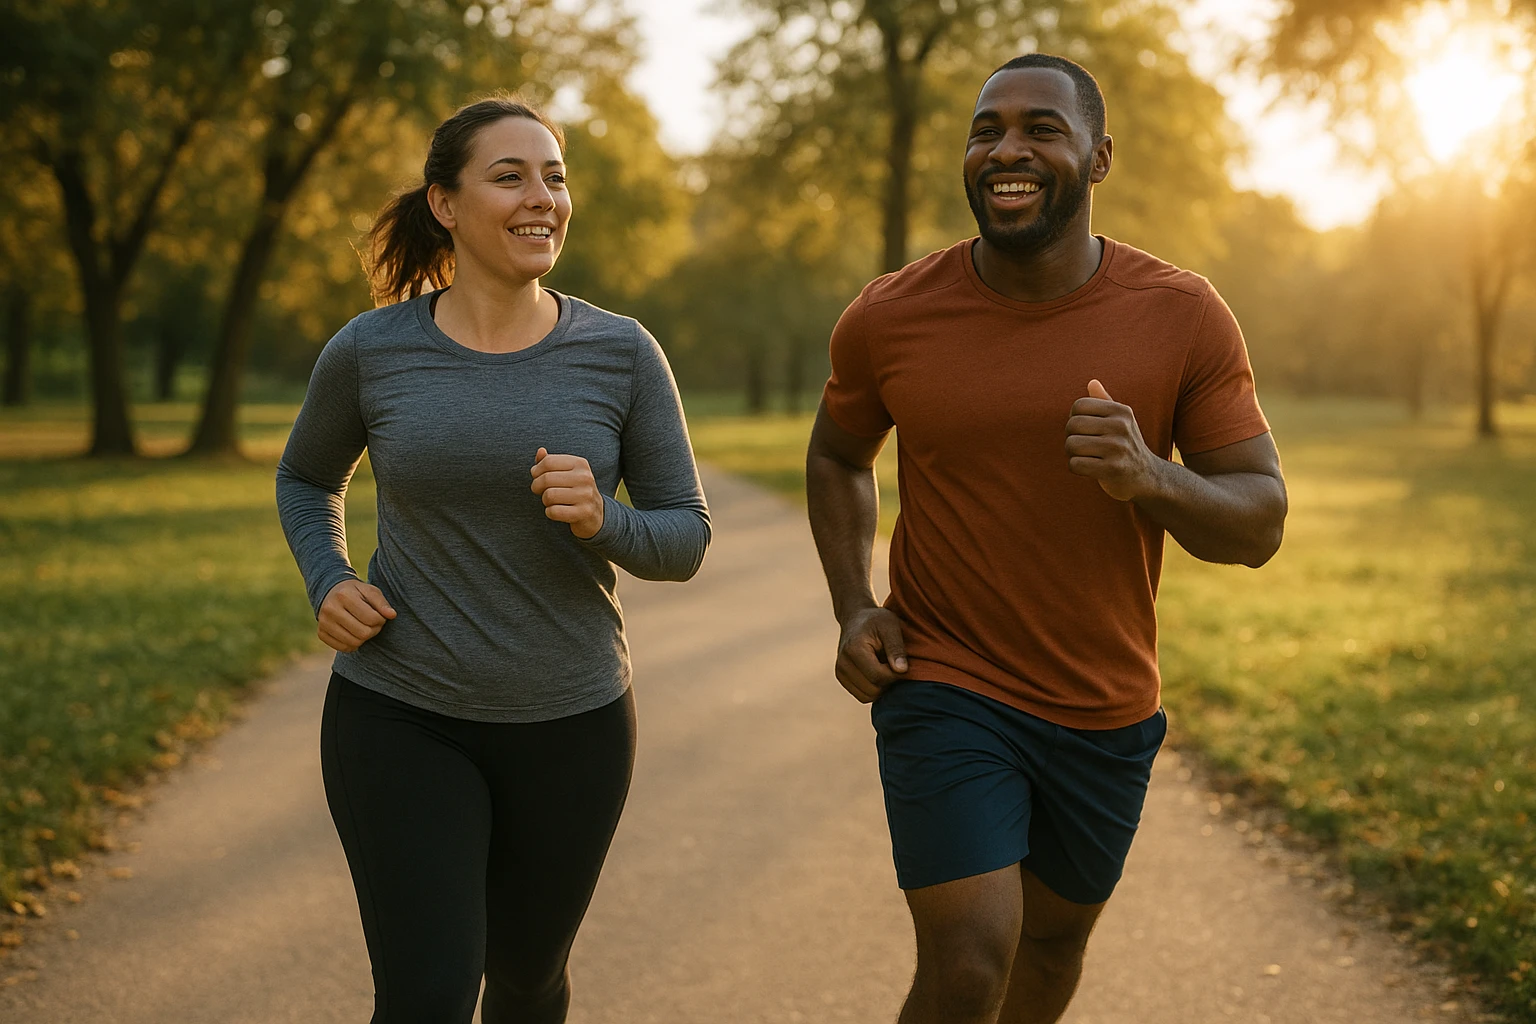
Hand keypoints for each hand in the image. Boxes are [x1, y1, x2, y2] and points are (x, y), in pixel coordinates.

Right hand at [318, 579, 395, 652]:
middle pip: (363, 633)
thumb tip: (392, 615)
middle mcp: (330, 609)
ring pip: (353, 643)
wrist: (331, 592)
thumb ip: (382, 603)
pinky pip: (343, 648)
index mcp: (344, 596)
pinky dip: (353, 645)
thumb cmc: (356, 592)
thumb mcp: (370, 591)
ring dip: (365, 639)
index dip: (381, 620)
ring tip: (365, 628)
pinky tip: (355, 634)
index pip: (371, 618)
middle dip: (374, 630)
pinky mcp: (321, 633)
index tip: (380, 616)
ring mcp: (323, 622)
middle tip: (374, 624)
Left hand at [530, 447, 604, 538]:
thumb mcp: (565, 472)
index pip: (548, 462)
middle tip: (541, 491)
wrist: (595, 512)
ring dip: (545, 501)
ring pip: (549, 495)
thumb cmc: (574, 489)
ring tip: (552, 501)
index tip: (537, 477)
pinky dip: (550, 512)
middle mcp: (585, 477)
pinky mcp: (584, 512)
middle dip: (537, 487)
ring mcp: (586, 495)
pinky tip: (557, 511)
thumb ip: (550, 462)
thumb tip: (540, 451)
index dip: (536, 471)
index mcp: (580, 464)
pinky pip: (553, 511)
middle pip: (546, 479)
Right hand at [835, 607, 908, 702]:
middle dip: (888, 681)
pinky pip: (862, 696)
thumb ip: (896, 648)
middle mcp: (843, 663)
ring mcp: (840, 672)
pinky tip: (877, 673)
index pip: (878, 676)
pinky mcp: (842, 678)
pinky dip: (873, 689)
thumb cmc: (877, 621)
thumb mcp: (890, 627)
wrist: (856, 618)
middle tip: (893, 664)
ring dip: (881, 687)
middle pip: (873, 689)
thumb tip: (901, 670)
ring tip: (885, 667)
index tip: (902, 663)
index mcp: (854, 649)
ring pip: (867, 696)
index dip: (895, 675)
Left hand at [1065, 379, 1158, 501]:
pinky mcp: (1112, 469)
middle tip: (1083, 447)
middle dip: (1071, 437)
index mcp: (1121, 411)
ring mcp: (1118, 448)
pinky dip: (1076, 468)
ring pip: (1071, 445)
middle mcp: (1121, 426)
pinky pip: (1075, 465)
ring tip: (1087, 457)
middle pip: (1072, 425)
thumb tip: (1092, 382)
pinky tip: (1090, 469)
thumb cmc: (1126, 446)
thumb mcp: (1121, 421)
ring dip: (1073, 454)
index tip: (1084, 430)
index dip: (1074, 418)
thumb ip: (1105, 402)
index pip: (1079, 405)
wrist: (1147, 477)